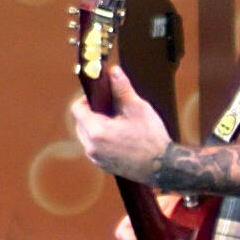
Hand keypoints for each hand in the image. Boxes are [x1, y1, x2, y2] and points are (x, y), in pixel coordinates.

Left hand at [68, 70, 170, 185]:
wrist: (162, 167)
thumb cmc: (151, 138)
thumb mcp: (138, 108)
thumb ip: (122, 89)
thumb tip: (114, 71)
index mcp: (96, 132)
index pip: (77, 109)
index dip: (86, 98)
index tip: (101, 96)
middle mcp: (91, 147)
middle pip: (80, 122)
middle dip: (92, 112)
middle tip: (111, 107)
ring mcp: (96, 159)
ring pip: (87, 135)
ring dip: (97, 125)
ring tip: (118, 121)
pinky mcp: (103, 165)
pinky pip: (95, 147)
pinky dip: (102, 138)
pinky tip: (121, 135)